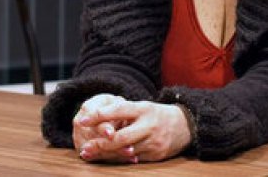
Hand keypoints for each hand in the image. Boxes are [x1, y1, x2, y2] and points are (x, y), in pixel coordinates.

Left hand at [75, 99, 191, 162]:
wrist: (184, 125)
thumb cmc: (157, 115)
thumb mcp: (143, 107)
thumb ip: (125, 113)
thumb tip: (98, 119)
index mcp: (144, 108)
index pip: (119, 110)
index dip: (99, 115)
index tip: (82, 119)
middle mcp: (149, 124)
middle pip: (120, 137)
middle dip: (100, 144)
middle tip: (84, 147)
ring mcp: (153, 141)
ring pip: (125, 151)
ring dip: (106, 154)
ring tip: (90, 154)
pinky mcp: (156, 154)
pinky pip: (134, 159)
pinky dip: (120, 159)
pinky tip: (108, 159)